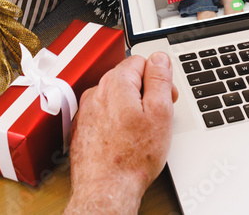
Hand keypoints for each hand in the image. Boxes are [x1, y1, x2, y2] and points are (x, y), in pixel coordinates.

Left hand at [66, 53, 177, 214]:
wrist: (106, 189)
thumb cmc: (133, 157)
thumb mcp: (160, 112)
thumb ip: (160, 79)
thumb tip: (160, 58)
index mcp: (116, 83)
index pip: (141, 60)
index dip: (159, 78)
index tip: (165, 96)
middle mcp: (97, 92)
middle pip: (127, 77)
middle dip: (145, 91)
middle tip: (157, 116)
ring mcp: (87, 110)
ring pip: (115, 96)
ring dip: (129, 106)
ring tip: (140, 131)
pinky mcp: (82, 126)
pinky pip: (104, 113)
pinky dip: (115, 120)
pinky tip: (125, 138)